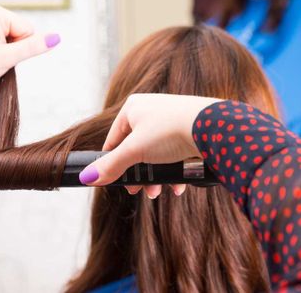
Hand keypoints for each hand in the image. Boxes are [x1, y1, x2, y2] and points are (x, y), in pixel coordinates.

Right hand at [79, 94, 220, 197]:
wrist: (213, 127)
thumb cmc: (170, 131)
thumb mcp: (135, 151)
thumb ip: (110, 165)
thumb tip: (86, 178)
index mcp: (133, 108)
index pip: (114, 139)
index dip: (113, 163)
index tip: (116, 183)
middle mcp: (151, 110)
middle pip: (136, 149)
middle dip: (138, 174)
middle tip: (140, 192)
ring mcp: (171, 119)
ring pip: (156, 154)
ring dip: (156, 176)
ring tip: (158, 192)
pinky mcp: (189, 129)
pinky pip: (175, 153)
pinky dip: (174, 170)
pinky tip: (177, 186)